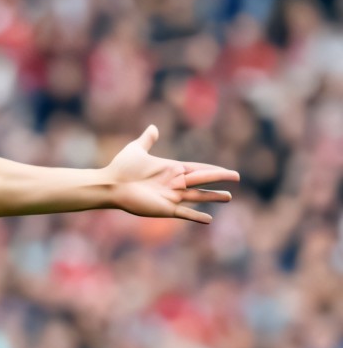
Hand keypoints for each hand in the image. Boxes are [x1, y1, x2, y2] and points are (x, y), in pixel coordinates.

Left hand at [105, 125, 238, 223]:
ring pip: (197, 196)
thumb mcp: (136, 149)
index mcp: (171, 169)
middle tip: (236, 177)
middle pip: (202, 180)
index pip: (197, 168)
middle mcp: (174, 183)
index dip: (213, 169)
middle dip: (219, 178)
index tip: (227, 170)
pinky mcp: (164, 209)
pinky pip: (184, 213)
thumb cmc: (121, 167)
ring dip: (213, 197)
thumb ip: (147, 140)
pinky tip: (209, 220)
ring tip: (229, 198)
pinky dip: (196, 216)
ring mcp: (171, 196)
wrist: (110, 184)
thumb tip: (153, 127)